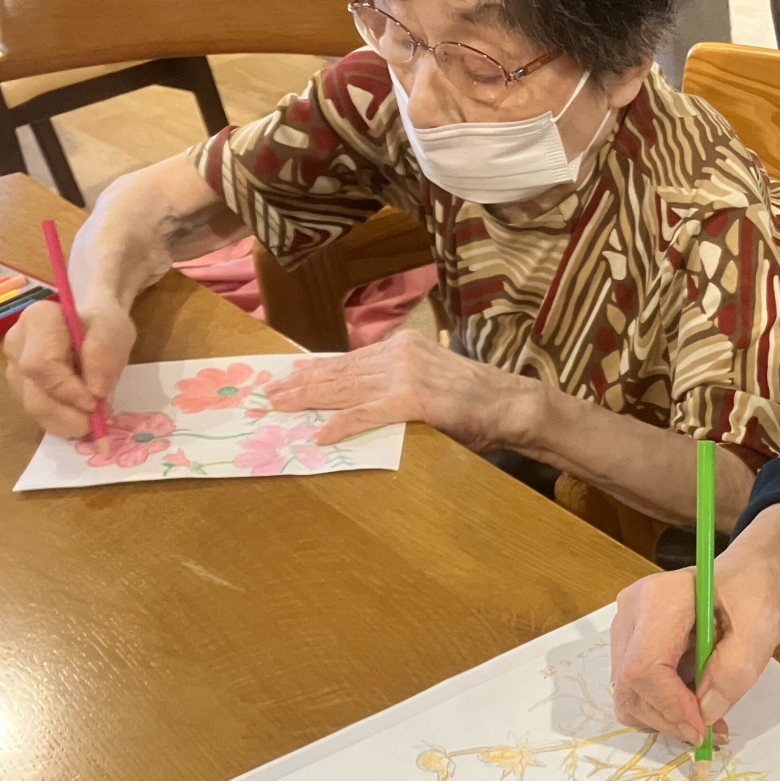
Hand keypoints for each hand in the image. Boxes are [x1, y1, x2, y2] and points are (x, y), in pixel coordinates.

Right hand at [3, 296, 134, 437]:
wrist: (92, 326)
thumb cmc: (102, 323)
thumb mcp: (112, 330)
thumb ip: (103, 353)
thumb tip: (95, 391)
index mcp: (36, 321)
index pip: (41, 365)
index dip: (69, 390)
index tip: (97, 400)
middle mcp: (17, 345)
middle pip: (34, 393)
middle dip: (70, 414)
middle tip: (100, 417)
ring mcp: (15, 368)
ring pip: (34, 408)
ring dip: (68, 421)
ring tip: (94, 415)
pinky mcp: (21, 388)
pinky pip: (38, 414)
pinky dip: (63, 422)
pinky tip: (82, 415)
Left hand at [263, 328, 534, 447]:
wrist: (511, 404)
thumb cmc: (476, 401)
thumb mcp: (432, 382)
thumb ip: (399, 385)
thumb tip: (365, 399)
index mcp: (402, 347)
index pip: (348, 359)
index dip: (313, 370)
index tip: (286, 377)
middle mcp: (398, 354)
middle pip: (338, 371)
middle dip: (300, 384)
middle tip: (268, 394)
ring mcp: (403, 375)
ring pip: (344, 389)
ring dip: (307, 400)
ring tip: (279, 407)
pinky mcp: (411, 399)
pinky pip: (366, 414)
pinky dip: (341, 424)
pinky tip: (320, 433)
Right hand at [611, 501, 779, 742]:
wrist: (746, 577)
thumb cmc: (754, 595)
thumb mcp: (759, 630)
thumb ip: (733, 672)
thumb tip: (705, 714)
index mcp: (660, 598)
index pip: (644, 666)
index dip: (670, 706)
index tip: (704, 729)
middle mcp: (631, 612)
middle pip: (630, 685)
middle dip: (669, 718)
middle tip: (710, 731)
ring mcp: (625, 629)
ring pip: (628, 694)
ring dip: (665, 718)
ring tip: (706, 717)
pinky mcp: (628, 646)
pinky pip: (634, 691)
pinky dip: (661, 709)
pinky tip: (692, 705)